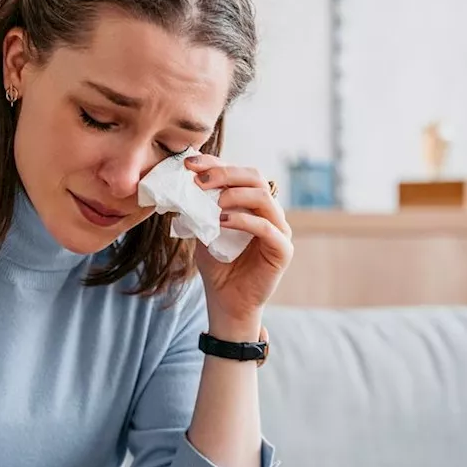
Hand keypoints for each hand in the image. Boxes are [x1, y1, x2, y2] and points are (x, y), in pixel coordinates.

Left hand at [183, 154, 292, 336]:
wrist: (227, 302)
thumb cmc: (218, 266)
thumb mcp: (204, 230)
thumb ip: (200, 208)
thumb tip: (183, 183)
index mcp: (252, 204)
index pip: (238, 173)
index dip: (215, 164)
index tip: (189, 163)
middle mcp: (270, 212)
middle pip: (255, 177)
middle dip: (225, 174)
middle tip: (199, 180)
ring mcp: (279, 230)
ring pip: (263, 197)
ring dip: (234, 195)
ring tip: (212, 204)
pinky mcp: (282, 250)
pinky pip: (266, 227)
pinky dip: (243, 221)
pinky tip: (221, 222)